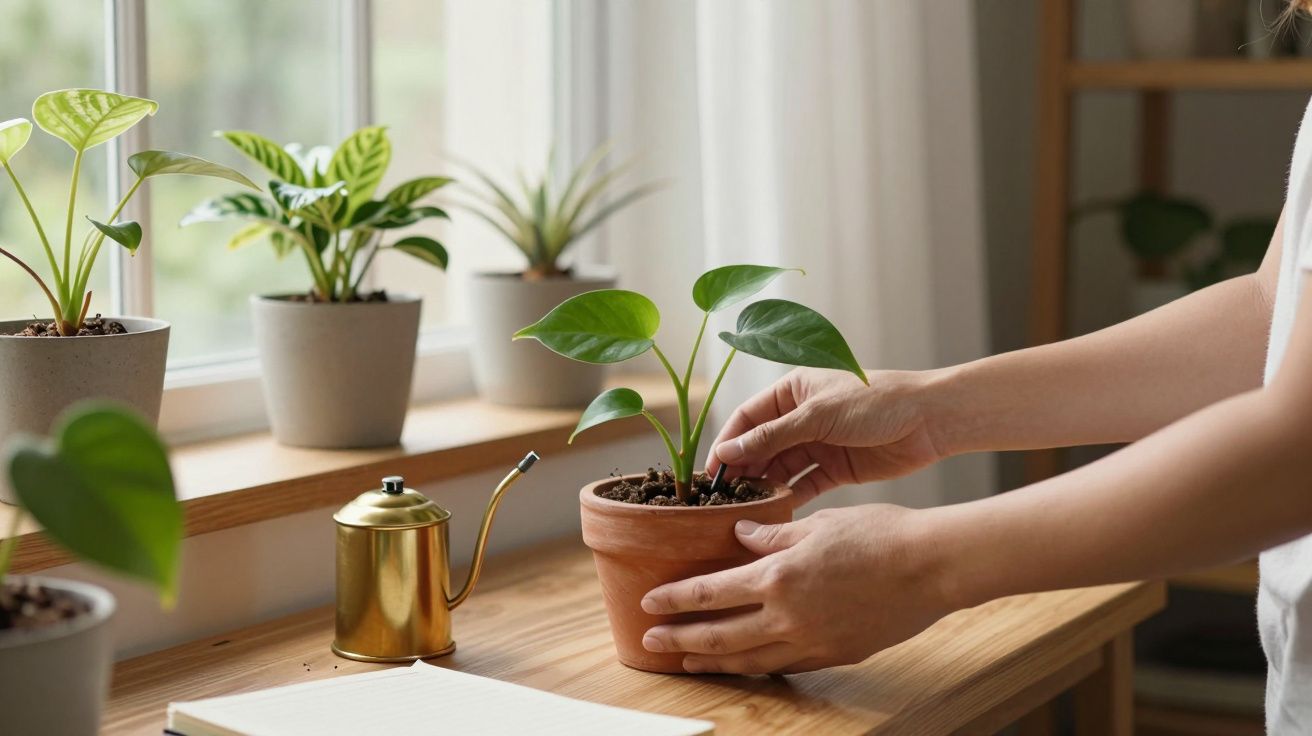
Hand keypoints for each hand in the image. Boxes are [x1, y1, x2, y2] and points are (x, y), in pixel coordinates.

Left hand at [639, 504, 951, 673]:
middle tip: (651, 641)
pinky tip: (746, 665)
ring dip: (713, 662)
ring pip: (750, 659)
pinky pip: (786, 665)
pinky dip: (758, 667)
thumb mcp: (819, 523)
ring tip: (688, 662)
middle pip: (720, 635)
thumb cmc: (880, 534)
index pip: (710, 592)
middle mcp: (788, 615)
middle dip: (680, 640)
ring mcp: (812, 641)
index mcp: (778, 576)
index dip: (676, 599)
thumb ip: (774, 533)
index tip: (650, 603)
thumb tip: (739, 533)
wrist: (932, 567)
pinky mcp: (836, 654)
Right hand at [709, 368, 945, 504]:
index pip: (748, 417)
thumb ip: (772, 436)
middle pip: (761, 445)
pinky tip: (777, 511)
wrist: (929, 419)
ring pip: (781, 467)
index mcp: (793, 391)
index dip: (728, 443)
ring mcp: (819, 443)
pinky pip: (806, 484)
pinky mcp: (836, 468)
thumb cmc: (875, 401)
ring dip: (765, 485)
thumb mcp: (817, 416)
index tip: (711, 471)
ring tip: (746, 508)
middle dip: (743, 469)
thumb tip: (729, 452)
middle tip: (724, 497)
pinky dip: (791, 497)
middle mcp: (802, 417)